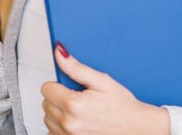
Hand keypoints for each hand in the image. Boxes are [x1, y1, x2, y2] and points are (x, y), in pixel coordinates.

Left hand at [41, 43, 169, 134]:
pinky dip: (60, 127)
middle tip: (78, 97)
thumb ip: (76, 68)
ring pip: (48, 119)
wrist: (135, 128)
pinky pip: (52, 133)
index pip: (46, 88)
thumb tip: (59, 53)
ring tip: (78, 111)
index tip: (69, 87)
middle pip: (46, 103)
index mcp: (74, 104)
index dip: (58, 84)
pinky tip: (76, 122)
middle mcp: (69, 123)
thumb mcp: (102, 81)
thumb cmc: (122, 106)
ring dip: (58, 113)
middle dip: (58, 98)